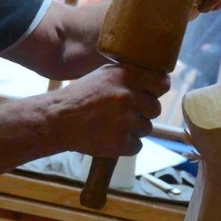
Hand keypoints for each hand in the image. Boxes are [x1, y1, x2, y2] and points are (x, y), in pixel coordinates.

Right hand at [47, 64, 169, 157]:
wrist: (58, 120)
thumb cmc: (80, 96)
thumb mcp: (103, 75)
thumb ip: (128, 75)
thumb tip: (156, 81)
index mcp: (126, 76)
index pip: (162, 83)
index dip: (157, 90)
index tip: (150, 94)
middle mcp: (129, 97)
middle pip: (155, 109)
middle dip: (142, 112)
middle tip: (124, 112)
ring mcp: (126, 121)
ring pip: (146, 128)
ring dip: (133, 129)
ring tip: (112, 124)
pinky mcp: (122, 142)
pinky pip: (137, 145)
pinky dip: (126, 144)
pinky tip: (110, 136)